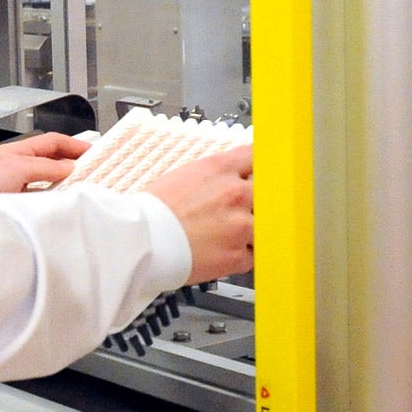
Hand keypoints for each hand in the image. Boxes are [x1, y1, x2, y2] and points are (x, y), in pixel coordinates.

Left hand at [0, 133, 89, 203]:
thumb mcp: (19, 169)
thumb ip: (46, 167)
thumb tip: (69, 167)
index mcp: (18, 151)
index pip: (53, 141)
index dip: (74, 144)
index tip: (93, 152)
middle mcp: (17, 164)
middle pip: (51, 159)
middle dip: (71, 162)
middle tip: (92, 170)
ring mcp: (14, 182)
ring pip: (46, 179)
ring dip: (62, 181)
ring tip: (79, 187)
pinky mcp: (12, 200)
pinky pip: (37, 195)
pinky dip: (50, 197)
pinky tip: (58, 203)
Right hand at [143, 146, 253, 283]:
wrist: (142, 242)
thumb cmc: (154, 211)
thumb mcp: (185, 175)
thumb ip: (216, 175)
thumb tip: (231, 177)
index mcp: (220, 169)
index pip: (256, 156)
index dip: (259, 165)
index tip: (262, 171)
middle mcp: (236, 194)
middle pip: (270, 191)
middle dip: (260, 199)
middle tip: (245, 208)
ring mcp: (241, 225)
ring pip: (266, 225)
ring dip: (253, 229)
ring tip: (230, 235)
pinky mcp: (238, 255)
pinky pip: (254, 254)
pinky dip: (242, 254)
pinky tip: (223, 252)